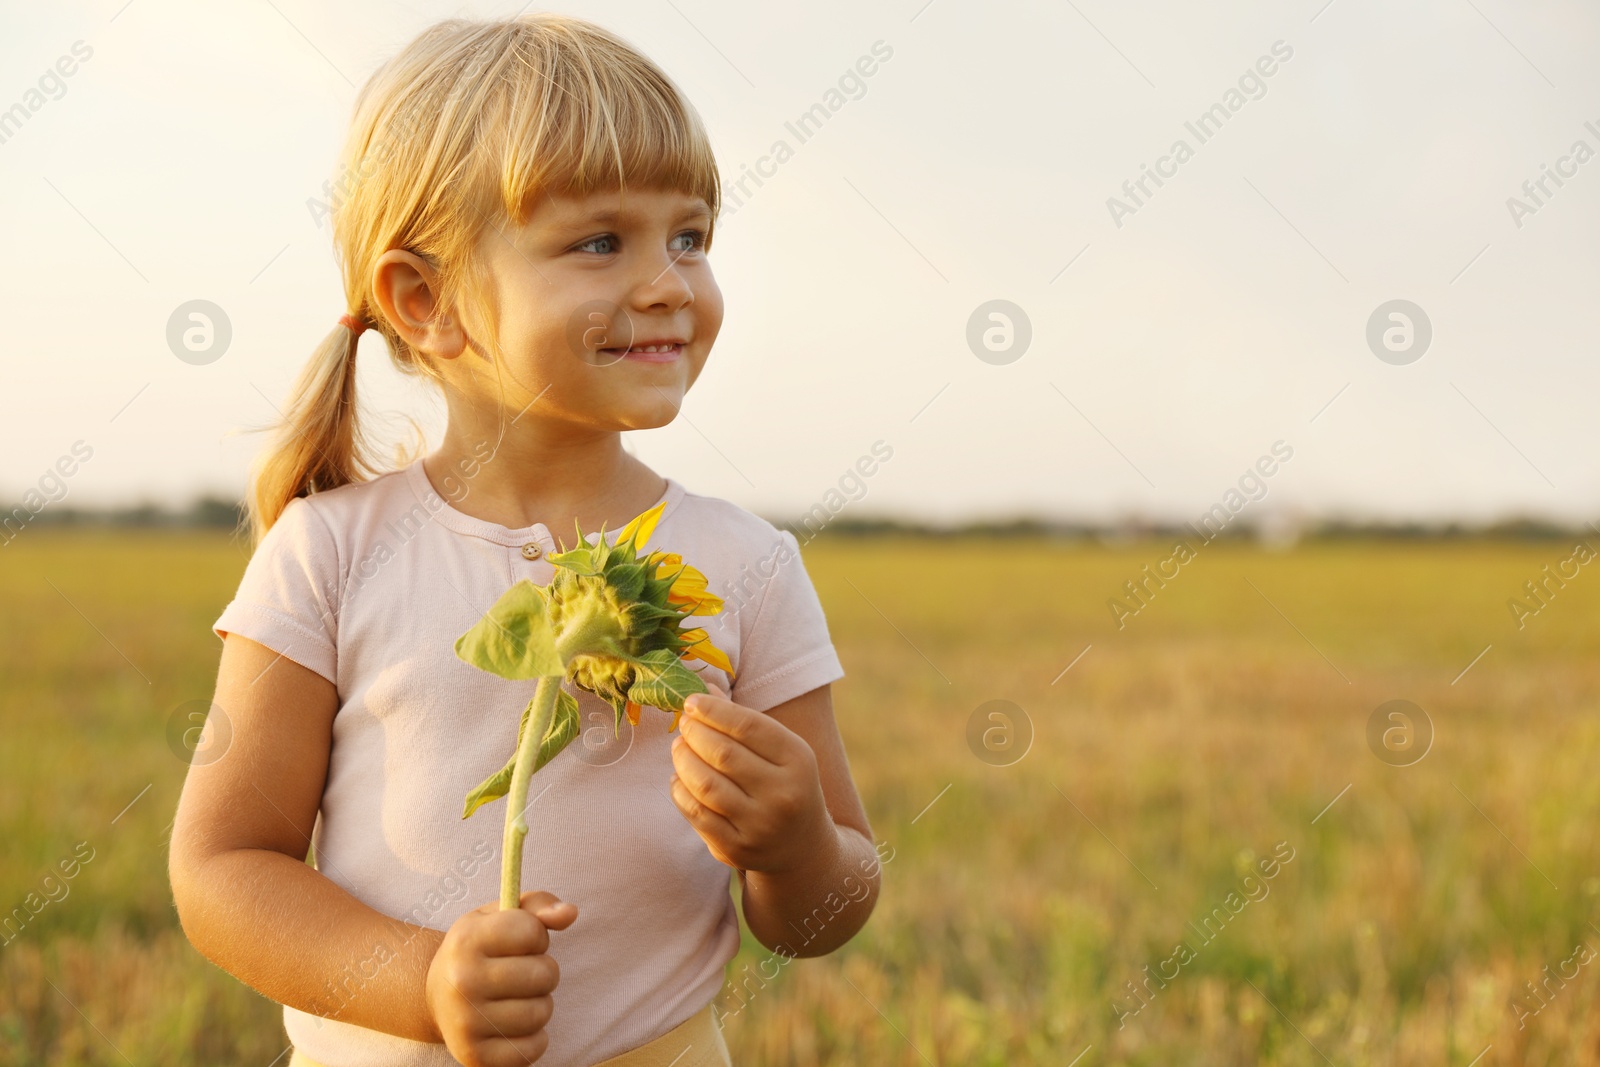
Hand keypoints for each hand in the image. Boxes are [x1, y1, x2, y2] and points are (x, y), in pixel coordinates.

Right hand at [424, 891, 577, 1066]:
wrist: (435, 996)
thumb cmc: (479, 949)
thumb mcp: (499, 916)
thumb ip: (538, 906)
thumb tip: (570, 913)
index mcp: (466, 940)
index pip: (532, 931)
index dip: (536, 936)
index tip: (520, 942)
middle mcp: (462, 981)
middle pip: (544, 974)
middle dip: (544, 971)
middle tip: (522, 973)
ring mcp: (465, 1022)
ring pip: (541, 1012)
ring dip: (539, 1004)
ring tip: (518, 998)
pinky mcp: (473, 1055)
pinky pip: (532, 1049)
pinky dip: (534, 1039)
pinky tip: (515, 1026)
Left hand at [668, 692, 833, 874]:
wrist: (803, 847)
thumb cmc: (785, 784)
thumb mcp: (780, 751)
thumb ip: (744, 722)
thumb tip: (704, 690)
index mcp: (799, 760)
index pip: (749, 726)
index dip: (714, 711)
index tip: (691, 701)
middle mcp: (783, 795)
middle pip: (724, 754)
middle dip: (695, 733)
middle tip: (684, 724)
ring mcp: (760, 826)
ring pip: (705, 785)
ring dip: (683, 759)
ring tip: (679, 747)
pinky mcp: (737, 849)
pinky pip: (697, 814)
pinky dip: (680, 790)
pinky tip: (680, 778)